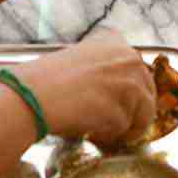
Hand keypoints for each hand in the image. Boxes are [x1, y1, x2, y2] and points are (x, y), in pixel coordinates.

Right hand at [15, 31, 157, 143]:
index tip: (121, 101)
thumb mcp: (81, 59)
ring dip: (121, 125)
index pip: (139, 71)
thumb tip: (119, 91)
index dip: (131, 91)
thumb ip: (105, 68)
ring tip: (97, 126)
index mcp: (116, 42)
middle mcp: (128, 58)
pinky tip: (89, 129)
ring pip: (140, 115)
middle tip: (113, 121)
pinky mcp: (122, 111)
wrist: (31, 95)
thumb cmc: (46, 80)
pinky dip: (108, 135)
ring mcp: (128, 84)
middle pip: (147, 94)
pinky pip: (123, 131)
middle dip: (134, 112)